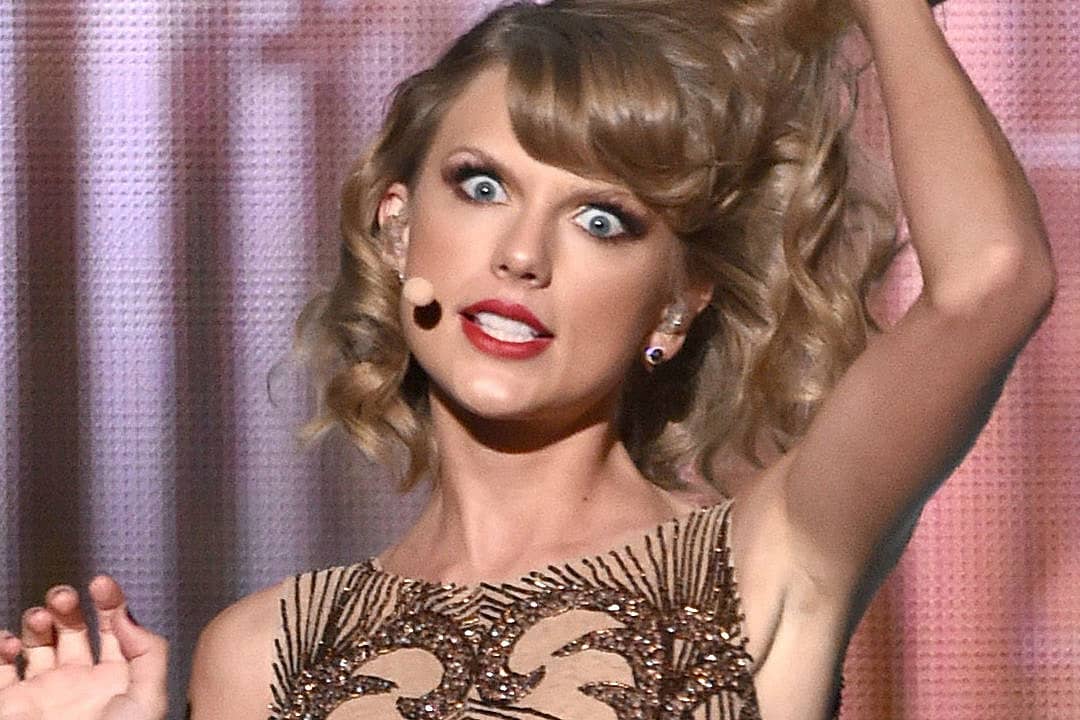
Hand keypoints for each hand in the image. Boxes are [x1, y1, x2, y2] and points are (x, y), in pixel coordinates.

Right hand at [0, 576, 167, 719]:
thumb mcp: (148, 698)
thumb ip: (148, 652)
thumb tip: (127, 615)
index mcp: (115, 680)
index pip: (114, 629)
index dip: (110, 601)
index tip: (102, 583)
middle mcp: (79, 683)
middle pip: (73, 629)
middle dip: (68, 605)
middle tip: (65, 597)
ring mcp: (42, 692)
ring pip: (37, 642)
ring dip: (38, 620)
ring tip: (43, 618)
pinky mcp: (10, 703)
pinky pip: (0, 668)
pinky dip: (1, 646)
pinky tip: (10, 643)